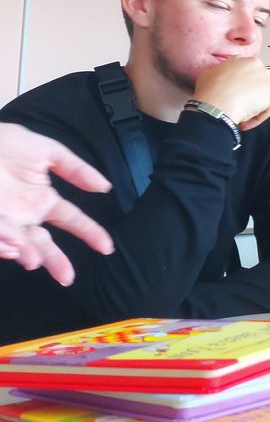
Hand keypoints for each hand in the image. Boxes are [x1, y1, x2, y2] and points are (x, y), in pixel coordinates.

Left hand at [0, 124, 113, 285]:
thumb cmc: (5, 144)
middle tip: (67, 277)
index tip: (107, 247)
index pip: (72, 220)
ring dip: (25, 254)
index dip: (90, 233)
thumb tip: (104, 187)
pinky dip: (4, 244)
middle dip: (55, 261)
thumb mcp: (45, 151)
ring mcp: (3, 221)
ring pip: (18, 245)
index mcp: (43, 200)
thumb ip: (75, 169)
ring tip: (32, 260)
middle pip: (44, 244)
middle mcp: (25, 216)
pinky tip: (12, 248)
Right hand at [192, 56, 269, 130]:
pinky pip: (268, 106)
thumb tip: (219, 77)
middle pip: (256, 83)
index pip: (245, 74)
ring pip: (262, 95)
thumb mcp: (208, 74)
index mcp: (242, 59)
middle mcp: (256, 64)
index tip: (234, 96)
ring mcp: (266, 76)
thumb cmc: (210, 91)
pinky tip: (245, 121)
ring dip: (253, 107)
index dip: (239, 87)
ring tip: (241, 115)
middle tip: (238, 106)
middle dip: (248, 96)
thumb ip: (218, 72)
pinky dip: (258, 116)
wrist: (218, 104)